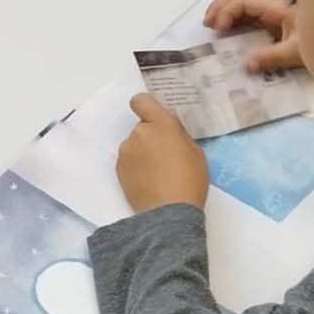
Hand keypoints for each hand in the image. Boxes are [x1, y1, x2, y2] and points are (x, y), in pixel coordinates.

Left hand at [116, 94, 208, 212]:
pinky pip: (129, 160)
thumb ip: (178, 133)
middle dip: (152, 137)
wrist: (169, 211)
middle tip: (166, 156)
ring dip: (143, 152)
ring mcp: (125, 150)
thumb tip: (169, 123)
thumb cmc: (189, 180)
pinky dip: (136, 166)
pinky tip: (149, 181)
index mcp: (160, 125)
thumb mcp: (195, 152)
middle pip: (143, 127)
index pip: (141, 101)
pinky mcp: (118, 167)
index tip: (154, 117)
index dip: (146, 106)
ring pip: (135, 144)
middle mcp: (139, 133)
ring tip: (158, 173)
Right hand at [204, 0, 301, 72]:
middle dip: (219, 6)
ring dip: (224, 9)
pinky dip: (233, 16)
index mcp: (278, 8)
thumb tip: (245, 65)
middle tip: (207, 24)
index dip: (227, 11)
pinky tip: (226, 28)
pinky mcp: (275, 19)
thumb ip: (271, 57)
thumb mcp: (298, 53)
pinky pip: (248, 12)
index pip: (244, 1)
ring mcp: (274, 11)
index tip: (219, 29)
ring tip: (212, 24)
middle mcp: (274, 5)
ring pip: (242, 0)